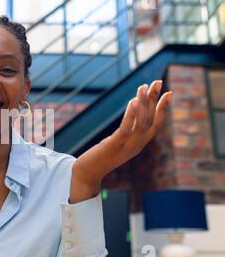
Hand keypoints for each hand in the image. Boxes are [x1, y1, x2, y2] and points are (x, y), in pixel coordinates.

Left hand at [70, 80, 171, 202]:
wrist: (87, 174)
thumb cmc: (100, 157)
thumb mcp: (117, 143)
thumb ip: (126, 132)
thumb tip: (132, 112)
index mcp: (139, 144)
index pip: (156, 124)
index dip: (163, 108)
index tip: (169, 92)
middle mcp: (136, 146)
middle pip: (150, 120)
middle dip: (154, 100)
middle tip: (158, 82)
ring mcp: (126, 147)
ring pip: (141, 123)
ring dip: (143, 104)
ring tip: (143, 87)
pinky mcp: (113, 146)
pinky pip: (126, 129)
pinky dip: (131, 115)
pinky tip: (133, 101)